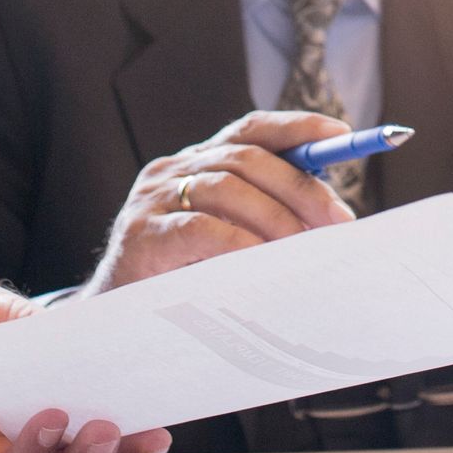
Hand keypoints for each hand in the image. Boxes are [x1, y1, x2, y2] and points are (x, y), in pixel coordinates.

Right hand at [80, 109, 355, 296]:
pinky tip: (261, 260)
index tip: (340, 133)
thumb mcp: (224, 242)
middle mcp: (171, 170)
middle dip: (300, 186)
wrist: (112, 325)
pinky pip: (198, 228)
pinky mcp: (141, 235)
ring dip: (275, 216)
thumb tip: (330, 222)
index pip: (249, 130)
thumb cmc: (179, 282)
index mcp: (195, 164)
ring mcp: (152, 199)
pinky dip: (238, 242)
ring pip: (225, 187)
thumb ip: (262, 222)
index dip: (295, 127)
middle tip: (338, 220)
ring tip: (304, 249)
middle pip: (245, 157)